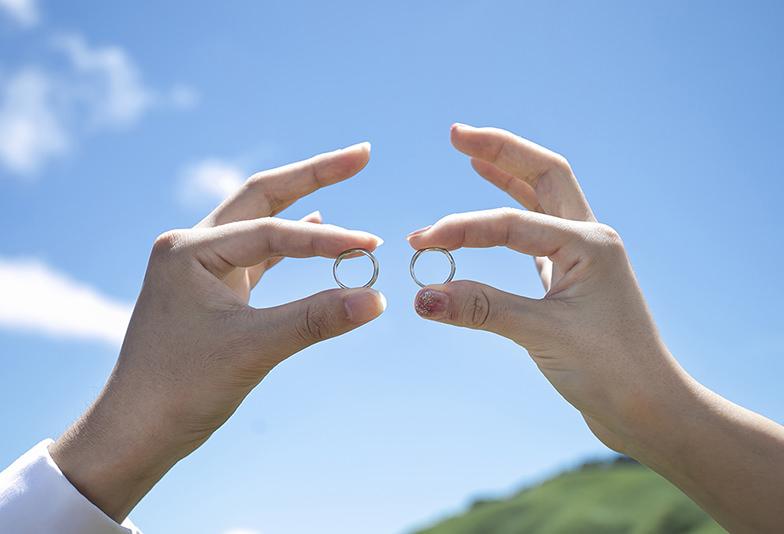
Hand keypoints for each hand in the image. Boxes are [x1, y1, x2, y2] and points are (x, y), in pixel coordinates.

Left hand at [50, 142, 386, 521]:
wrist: (135, 430)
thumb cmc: (181, 388)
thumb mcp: (253, 349)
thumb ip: (316, 319)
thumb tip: (377, 299)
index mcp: (189, 250)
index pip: (271, 232)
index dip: (326, 241)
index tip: (371, 248)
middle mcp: (191, 247)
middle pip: (262, 196)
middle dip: (313, 174)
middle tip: (362, 154)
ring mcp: (200, 266)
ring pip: (261, 222)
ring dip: (304, 204)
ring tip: (346, 174)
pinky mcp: (211, 288)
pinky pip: (257, 253)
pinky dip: (290, 243)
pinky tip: (316, 227)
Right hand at [408, 124, 686, 452]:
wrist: (650, 409)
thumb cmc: (610, 370)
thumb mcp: (542, 335)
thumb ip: (480, 308)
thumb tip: (422, 297)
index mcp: (588, 242)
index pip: (510, 223)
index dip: (460, 230)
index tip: (420, 244)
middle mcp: (589, 238)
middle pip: (543, 175)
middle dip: (500, 150)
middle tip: (456, 132)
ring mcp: (582, 256)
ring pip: (542, 200)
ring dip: (508, 174)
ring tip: (471, 155)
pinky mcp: (571, 279)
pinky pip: (536, 234)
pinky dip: (510, 217)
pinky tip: (491, 219)